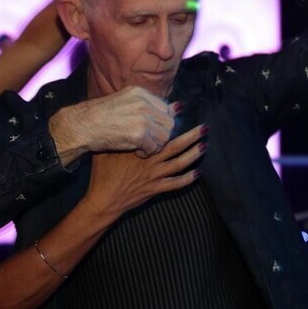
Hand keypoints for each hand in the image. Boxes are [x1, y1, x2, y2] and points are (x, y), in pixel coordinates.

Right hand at [50, 86, 178, 164]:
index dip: (160, 123)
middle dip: (161, 135)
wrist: (82, 126)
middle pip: (169, 122)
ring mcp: (142, 118)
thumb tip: (178, 107)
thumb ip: (147, 105)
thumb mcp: (124, 102)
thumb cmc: (99, 117)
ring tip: (142, 147)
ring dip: (155, 145)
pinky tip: (136, 151)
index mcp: (140, 92)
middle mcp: (144, 103)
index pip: (166, 108)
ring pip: (165, 136)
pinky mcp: (139, 134)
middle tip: (148, 141)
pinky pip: (154, 147)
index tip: (150, 130)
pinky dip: (147, 153)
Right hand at [83, 124, 205, 219]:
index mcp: (139, 149)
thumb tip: (118, 119)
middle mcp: (150, 161)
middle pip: (176, 146)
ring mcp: (154, 176)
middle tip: (204, 128)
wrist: (104, 200)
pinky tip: (198, 174)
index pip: (158, 132)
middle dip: (191, 136)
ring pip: (179, 164)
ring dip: (194, 155)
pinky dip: (188, 179)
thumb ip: (116, 136)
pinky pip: (175, 184)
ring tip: (205, 146)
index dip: (170, 119)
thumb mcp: (105, 150)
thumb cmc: (102, 174)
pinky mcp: (155, 189)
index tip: (180, 108)